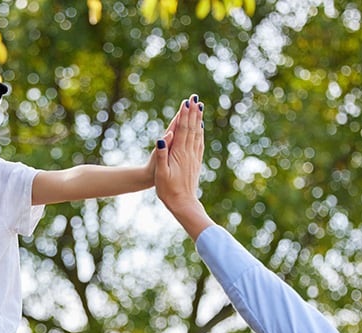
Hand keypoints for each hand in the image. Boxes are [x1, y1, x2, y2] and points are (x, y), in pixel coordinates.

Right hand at [155, 95, 211, 237]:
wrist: (183, 204)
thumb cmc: (168, 191)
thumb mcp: (161, 174)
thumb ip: (161, 155)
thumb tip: (162, 137)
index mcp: (180, 154)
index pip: (183, 130)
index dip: (185, 115)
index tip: (187, 101)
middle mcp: (189, 153)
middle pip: (192, 128)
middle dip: (193, 113)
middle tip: (195, 98)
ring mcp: (194, 158)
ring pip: (197, 134)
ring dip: (198, 120)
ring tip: (199, 108)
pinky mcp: (196, 163)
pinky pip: (199, 144)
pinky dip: (200, 133)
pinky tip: (200, 129)